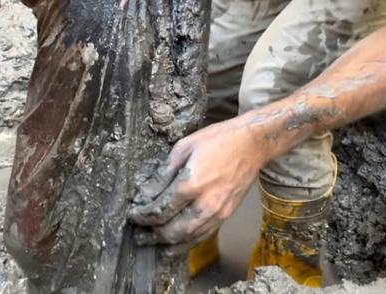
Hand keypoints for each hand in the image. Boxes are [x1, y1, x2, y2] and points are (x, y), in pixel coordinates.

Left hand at [128, 118, 265, 245]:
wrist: (252, 145)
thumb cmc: (218, 140)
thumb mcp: (184, 147)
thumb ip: (164, 173)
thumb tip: (146, 192)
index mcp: (191, 184)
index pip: (160, 209)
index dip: (143, 215)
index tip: (133, 214)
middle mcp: (205, 203)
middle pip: (172, 230)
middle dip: (152, 234)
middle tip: (139, 233)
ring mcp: (218, 212)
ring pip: (188, 238)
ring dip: (167, 243)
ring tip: (152, 243)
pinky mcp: (226, 215)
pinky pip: (203, 236)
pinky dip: (187, 243)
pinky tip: (175, 244)